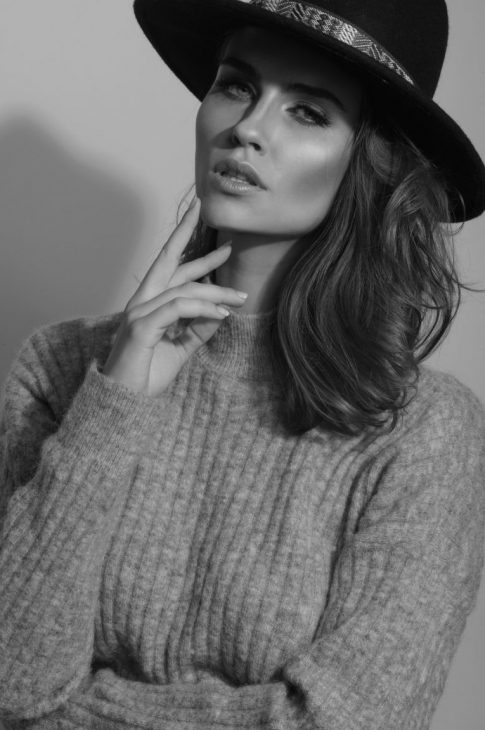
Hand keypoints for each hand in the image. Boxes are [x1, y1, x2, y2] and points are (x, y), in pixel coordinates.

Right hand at [102, 197, 246, 395]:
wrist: (125, 403)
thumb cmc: (146, 375)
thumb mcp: (180, 348)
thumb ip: (197, 328)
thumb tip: (222, 311)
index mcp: (148, 303)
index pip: (170, 268)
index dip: (192, 249)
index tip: (219, 241)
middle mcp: (140, 301)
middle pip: (167, 260)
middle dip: (188, 233)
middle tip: (210, 215)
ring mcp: (138, 312)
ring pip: (183, 289)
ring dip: (216, 292)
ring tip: (240, 299)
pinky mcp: (140, 326)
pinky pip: (178, 308)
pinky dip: (203, 309)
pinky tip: (223, 315)